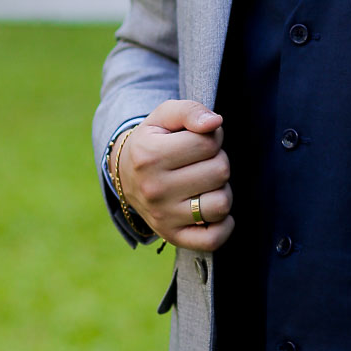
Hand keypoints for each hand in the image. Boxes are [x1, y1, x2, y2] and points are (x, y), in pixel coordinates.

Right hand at [112, 99, 233, 251]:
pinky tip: (213, 208)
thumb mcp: (164, 116)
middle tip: (202, 161)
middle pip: (220, 171)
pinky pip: (213, 239)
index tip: (199, 140)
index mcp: (149, 155)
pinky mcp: (173, 237)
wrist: (127, 175)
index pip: (209, 142)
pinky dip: (224, 225)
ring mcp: (163, 217)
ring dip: (222, 190)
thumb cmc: (154, 141)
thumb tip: (214, 123)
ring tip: (206, 183)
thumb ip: (190, 111)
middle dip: (218, 160)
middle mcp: (154, 189)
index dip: (212, 137)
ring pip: (221, 203)